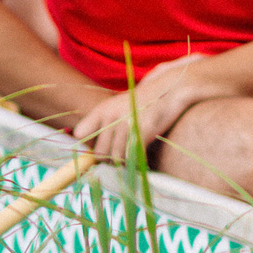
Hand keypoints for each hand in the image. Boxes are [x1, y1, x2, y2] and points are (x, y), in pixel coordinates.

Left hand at [71, 54, 222, 161]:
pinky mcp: (143, 131)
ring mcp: (126, 124)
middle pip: (99, 153)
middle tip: (123, 156)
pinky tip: (146, 158)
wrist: (172, 88)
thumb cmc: (147, 100)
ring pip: (116, 159)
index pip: (81, 133)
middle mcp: (111, 117)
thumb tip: (88, 147)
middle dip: (110, 159)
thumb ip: (104, 122)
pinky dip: (139, 163)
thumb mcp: (120, 106)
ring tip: (135, 157)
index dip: (89, 145)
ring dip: (125, 163)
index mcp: (103, 109)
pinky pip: (133, 158)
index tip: (101, 148)